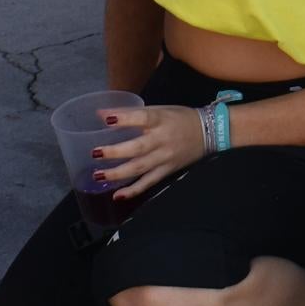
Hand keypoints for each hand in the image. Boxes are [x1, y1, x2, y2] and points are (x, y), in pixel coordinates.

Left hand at [92, 100, 208, 198]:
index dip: (124, 119)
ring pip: (140, 168)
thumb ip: (132, 113)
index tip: (106, 119)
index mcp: (161, 120)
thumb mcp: (159, 110)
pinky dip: (133, 191)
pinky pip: (148, 182)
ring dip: (118, 173)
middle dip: (115, 152)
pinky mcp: (167, 171)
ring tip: (98, 176)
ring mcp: (164, 158)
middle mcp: (162, 140)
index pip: (142, 118)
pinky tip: (118, 196)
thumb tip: (102, 114)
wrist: (209, 132)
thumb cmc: (179, 118)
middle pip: (138, 148)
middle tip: (95, 153)